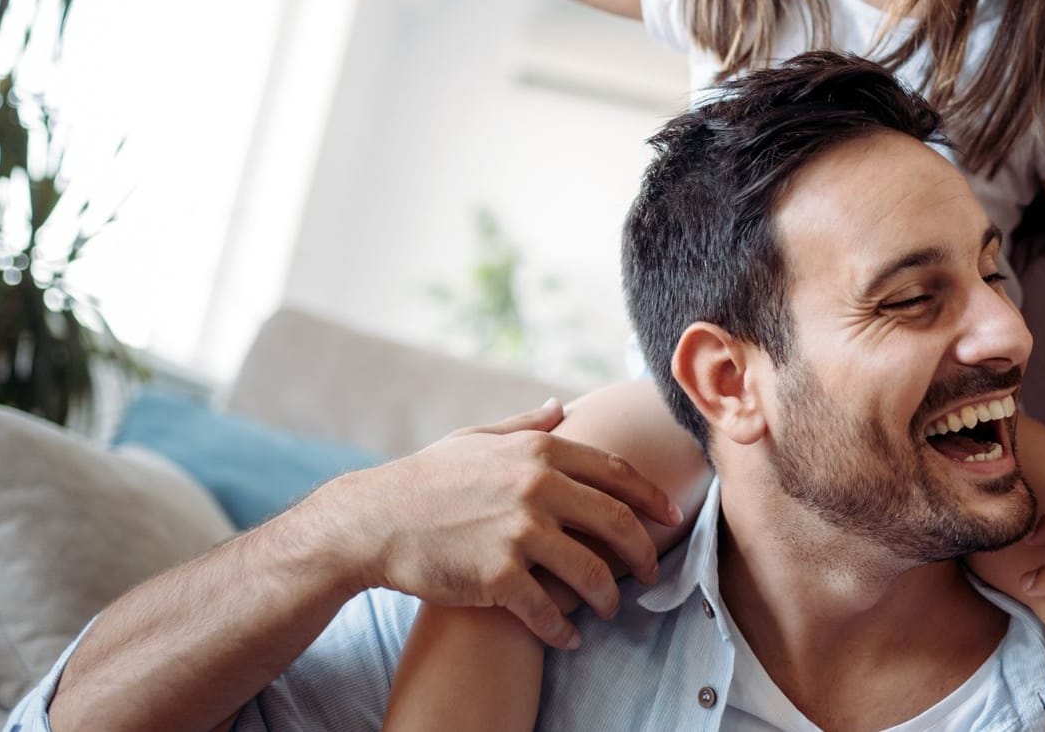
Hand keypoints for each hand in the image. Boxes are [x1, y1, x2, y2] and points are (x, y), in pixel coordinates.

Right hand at [301, 398, 683, 650]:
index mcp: (539, 451)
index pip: (616, 473)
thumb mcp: (478, 438)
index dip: (650, 497)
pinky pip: (548, 610)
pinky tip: (567, 637)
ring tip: (608, 610)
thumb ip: (526, 426)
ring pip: (591, 571)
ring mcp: (520, 532)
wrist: (374, 520)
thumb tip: (560, 406)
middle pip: (617, 522)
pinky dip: (563, 629)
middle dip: (642, 552)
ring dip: (607, 597)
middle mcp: (537, 487)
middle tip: (649, 572)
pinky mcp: (499, 575)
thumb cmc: (427, 478)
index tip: (670, 516)